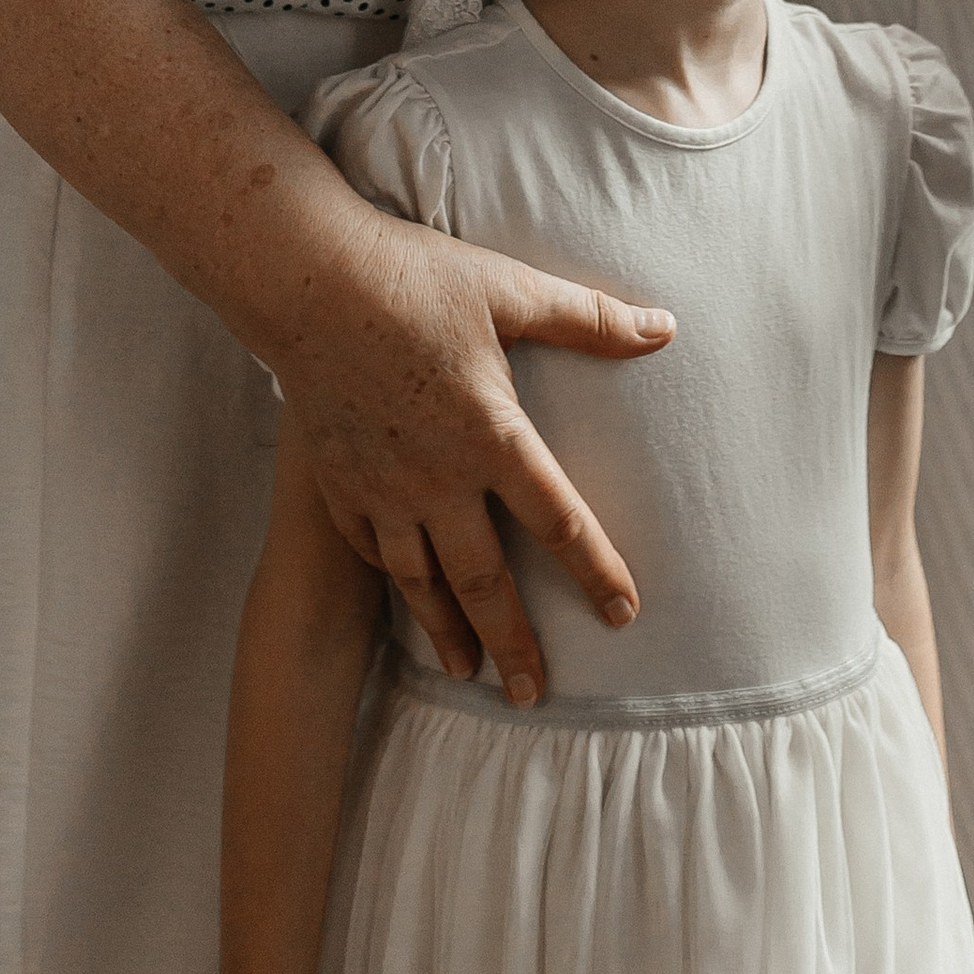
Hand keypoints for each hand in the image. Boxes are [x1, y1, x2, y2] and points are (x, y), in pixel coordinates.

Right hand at [274, 202, 672, 701]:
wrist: (307, 282)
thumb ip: (589, 319)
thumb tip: (665, 326)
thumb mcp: (511, 290)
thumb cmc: (416, 279)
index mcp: (490, 434)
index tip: (624, 614)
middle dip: (514, 643)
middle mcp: (437, 477)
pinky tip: (408, 596)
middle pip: (484, 580)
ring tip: (468, 672)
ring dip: (448, 631)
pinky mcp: (340, 481)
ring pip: (421, 580)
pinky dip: (394, 581)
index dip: (596, 571)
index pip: (558, 520)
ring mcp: (382, 486)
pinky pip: (371, 548)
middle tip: (536, 693)